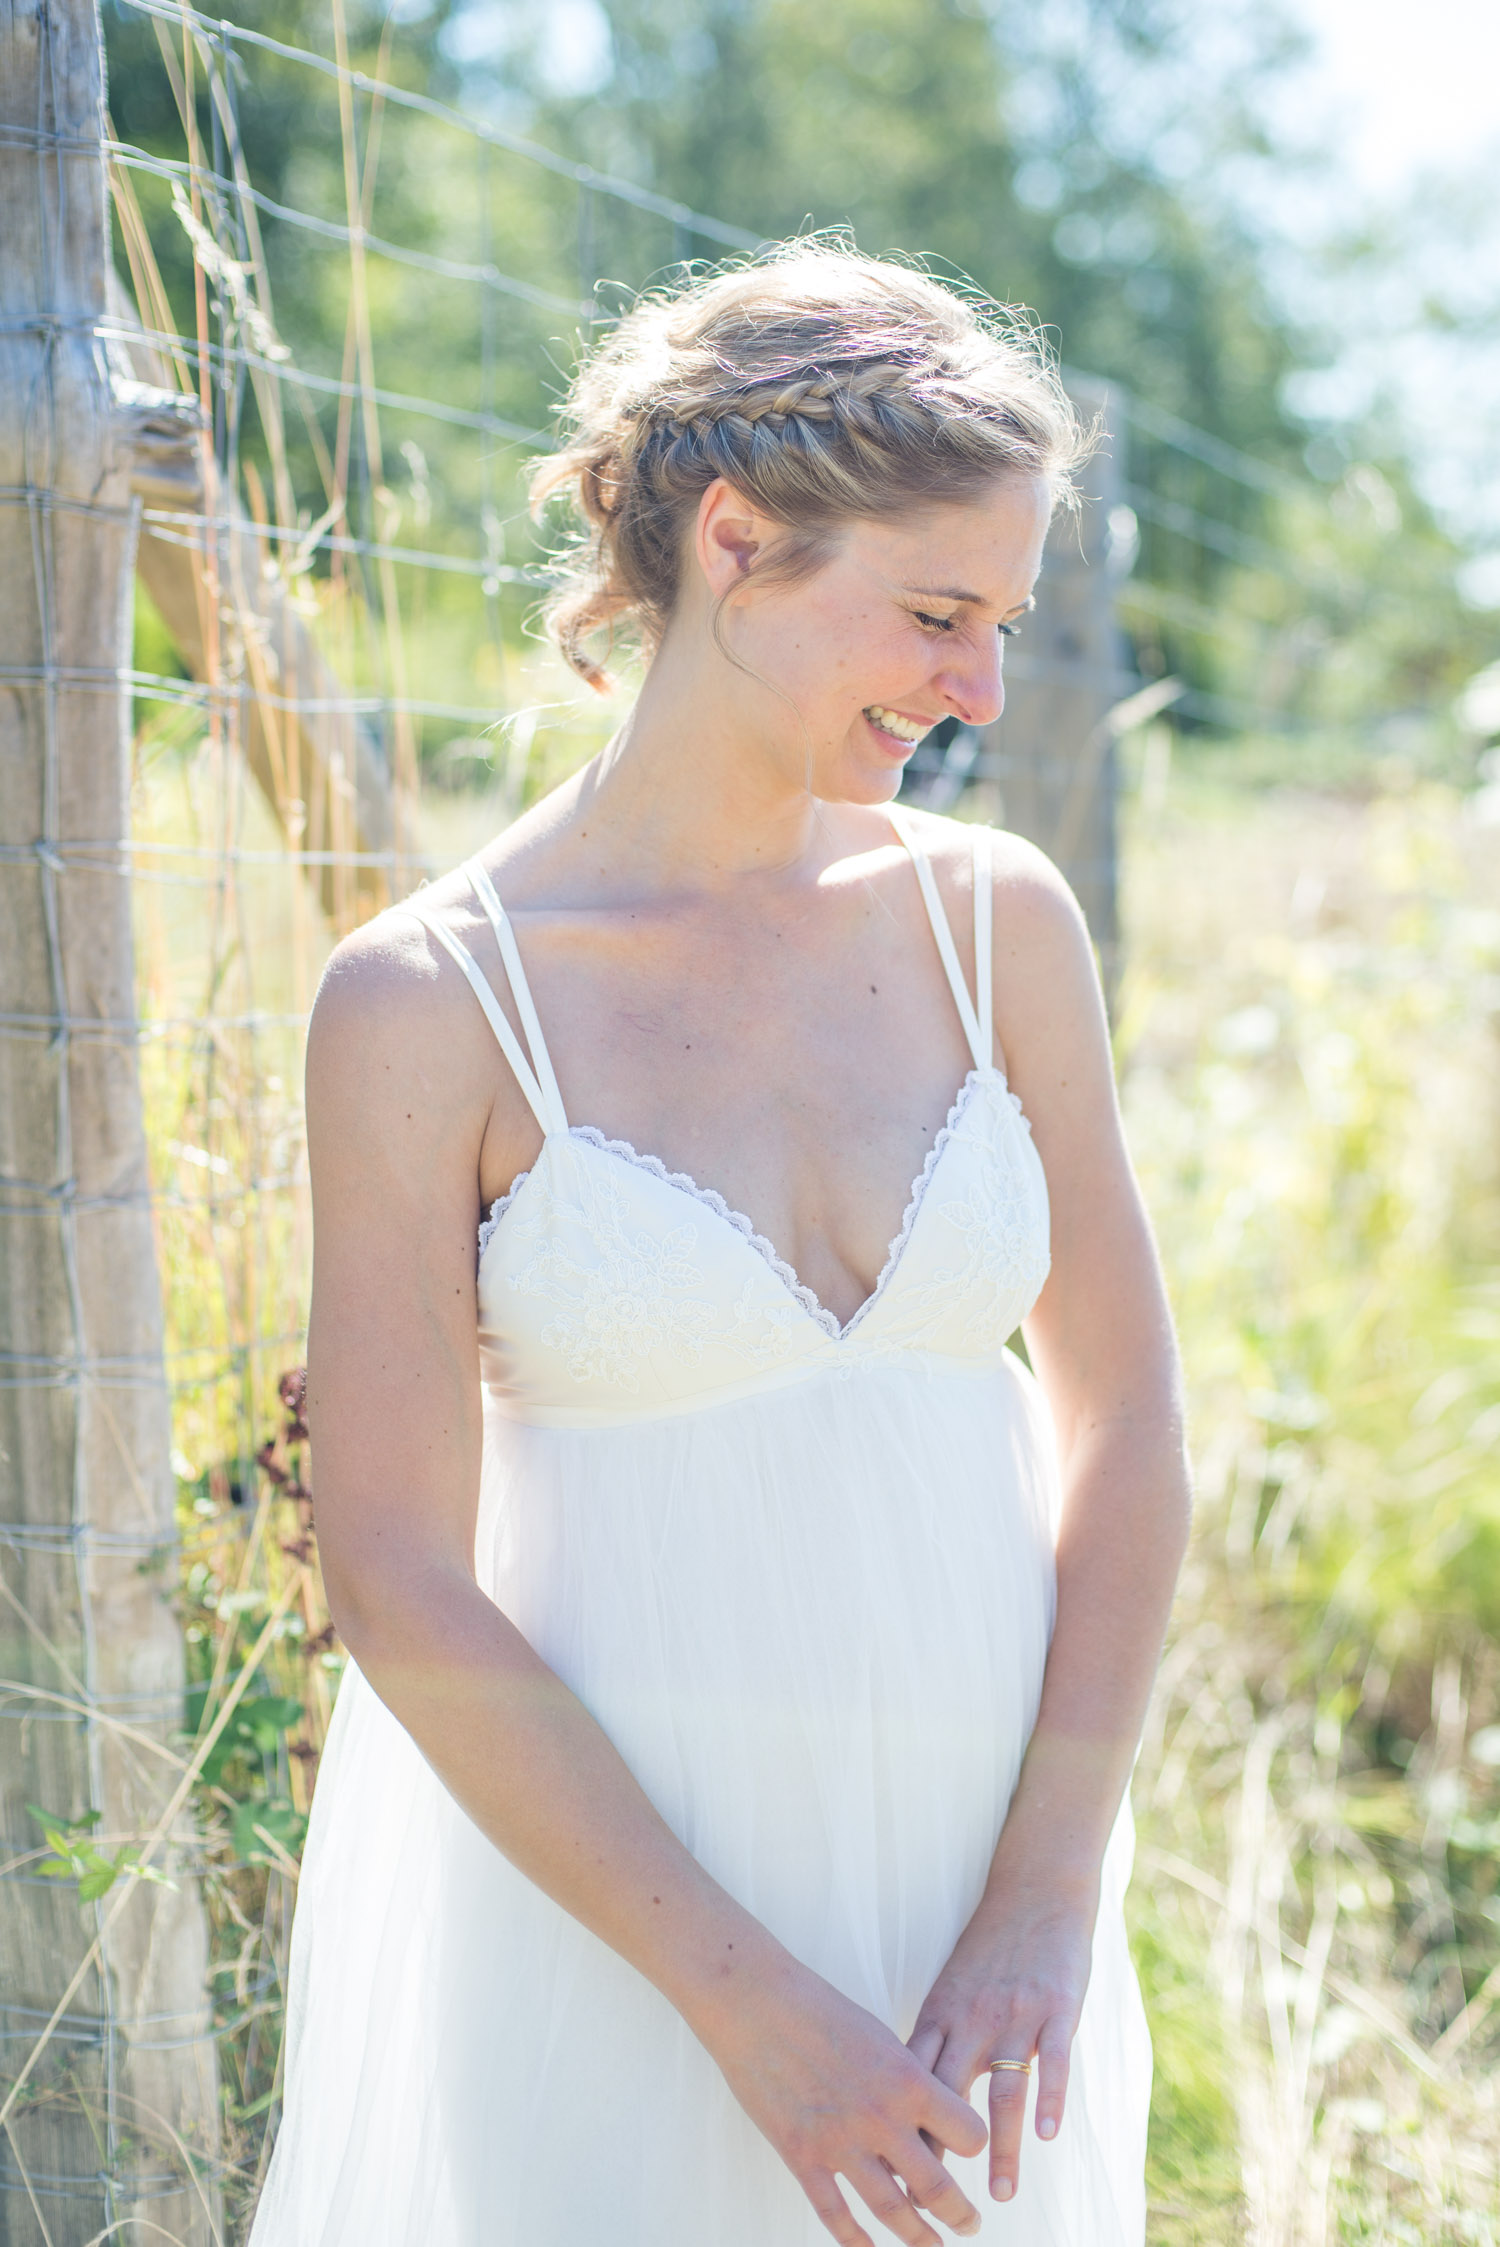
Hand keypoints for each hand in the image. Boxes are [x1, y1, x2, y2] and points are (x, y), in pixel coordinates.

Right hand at [703, 1957, 988, 2245]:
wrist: (755, 2003)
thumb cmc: (819, 2009)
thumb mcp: (879, 2037)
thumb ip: (904, 2081)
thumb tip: (923, 2118)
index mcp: (908, 2080)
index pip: (969, 2135)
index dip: (973, 2145)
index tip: (967, 2150)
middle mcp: (882, 2118)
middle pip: (938, 2187)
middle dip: (961, 2214)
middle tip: (971, 2225)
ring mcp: (840, 2142)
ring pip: (893, 2210)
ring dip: (919, 2237)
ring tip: (933, 2245)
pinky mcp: (802, 2156)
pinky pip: (835, 2214)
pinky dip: (856, 2241)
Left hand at [906, 1883, 1095, 2204]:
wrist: (1034, 1892)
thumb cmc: (988, 1948)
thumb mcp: (949, 1990)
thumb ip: (934, 2042)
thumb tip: (905, 2102)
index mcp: (940, 2015)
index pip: (913, 2085)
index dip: (903, 2133)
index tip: (895, 2180)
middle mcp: (972, 2019)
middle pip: (949, 2096)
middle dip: (943, 2154)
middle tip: (940, 2207)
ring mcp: (1015, 2015)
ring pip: (1004, 2091)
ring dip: (1002, 2146)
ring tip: (1001, 2194)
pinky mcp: (1057, 2009)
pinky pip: (1053, 2061)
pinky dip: (1051, 2099)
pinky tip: (1050, 2136)